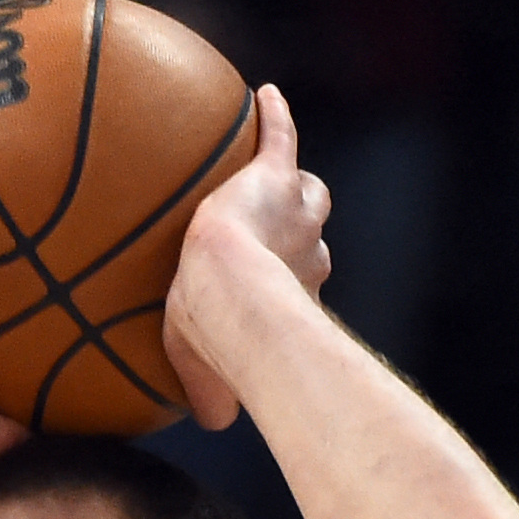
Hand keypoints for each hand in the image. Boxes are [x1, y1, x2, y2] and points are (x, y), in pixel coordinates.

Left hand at [161, 84, 331, 431]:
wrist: (224, 288)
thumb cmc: (216, 337)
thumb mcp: (207, 370)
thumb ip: (211, 393)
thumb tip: (214, 423)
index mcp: (294, 290)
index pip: (301, 279)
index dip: (290, 281)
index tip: (278, 288)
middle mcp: (307, 248)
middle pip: (311, 232)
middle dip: (296, 233)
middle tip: (272, 231)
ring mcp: (293, 210)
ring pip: (306, 191)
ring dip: (292, 187)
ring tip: (273, 169)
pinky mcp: (272, 175)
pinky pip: (277, 136)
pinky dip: (273, 116)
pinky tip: (262, 95)